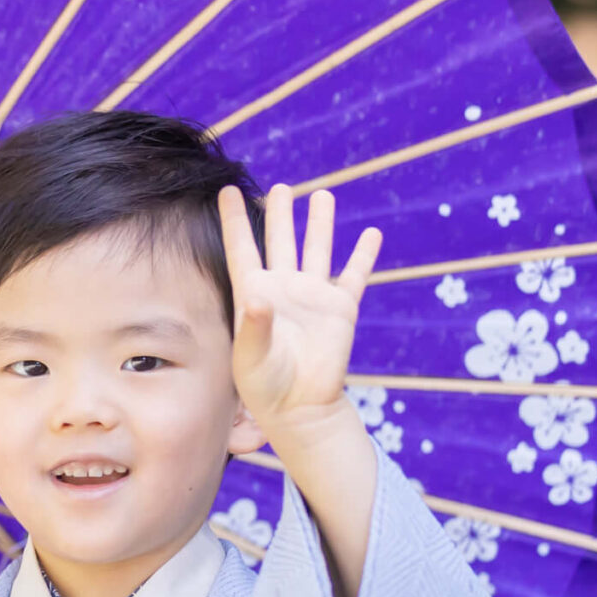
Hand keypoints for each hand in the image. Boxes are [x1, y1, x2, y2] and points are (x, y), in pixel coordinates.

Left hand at [219, 184, 381, 432]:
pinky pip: (354, 275)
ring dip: (319, 224)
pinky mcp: (340, 309)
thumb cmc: (265, 386)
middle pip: (281, 241)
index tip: (226, 190)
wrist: (300, 408)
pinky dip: (363, 255)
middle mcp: (283, 289)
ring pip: (317, 250)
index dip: (235, 220)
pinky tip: (370, 234)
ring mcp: (312, 296)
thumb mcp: (251, 357)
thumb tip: (258, 301)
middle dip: (280, 214)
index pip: (242, 249)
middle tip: (281, 187)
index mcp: (253, 294)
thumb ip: (254, 327)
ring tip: (322, 195)